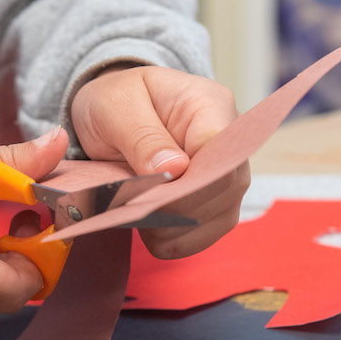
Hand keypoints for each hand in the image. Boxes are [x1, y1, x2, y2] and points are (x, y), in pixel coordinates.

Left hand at [71, 65, 249, 258]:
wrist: (113, 108)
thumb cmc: (116, 99)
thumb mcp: (116, 105)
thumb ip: (142, 136)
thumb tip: (174, 169)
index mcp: (209, 104)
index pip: (219, 151)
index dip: (189, 181)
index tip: (151, 194)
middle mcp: (227, 140)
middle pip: (225, 189)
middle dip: (180, 209)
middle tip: (138, 213)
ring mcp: (224, 173)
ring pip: (221, 216)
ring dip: (179, 230)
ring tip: (141, 225)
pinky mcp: (212, 200)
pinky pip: (208, 231)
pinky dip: (180, 241)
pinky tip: (151, 235)